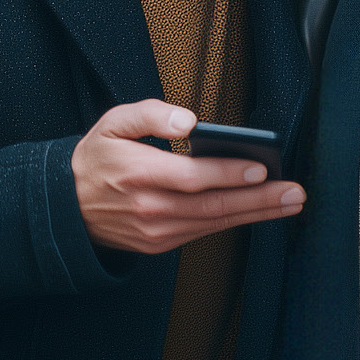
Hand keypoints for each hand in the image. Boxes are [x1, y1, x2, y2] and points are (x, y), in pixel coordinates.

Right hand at [72, 99, 304, 254]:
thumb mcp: (112, 123)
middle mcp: (149, 208)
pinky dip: (232, 222)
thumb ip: (150, 115)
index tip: (261, 166)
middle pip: (213, 205)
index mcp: (136, 174)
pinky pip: (203, 232)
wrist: (65, 208)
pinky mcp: (159, 244)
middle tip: (294, 192)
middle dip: (259, 199)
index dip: (228, 173)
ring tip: (288, 203)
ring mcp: (156, 231)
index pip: (192, 177)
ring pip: (214, 223)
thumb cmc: (94, 160)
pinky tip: (255, 211)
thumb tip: (188, 121)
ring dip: (255, 214)